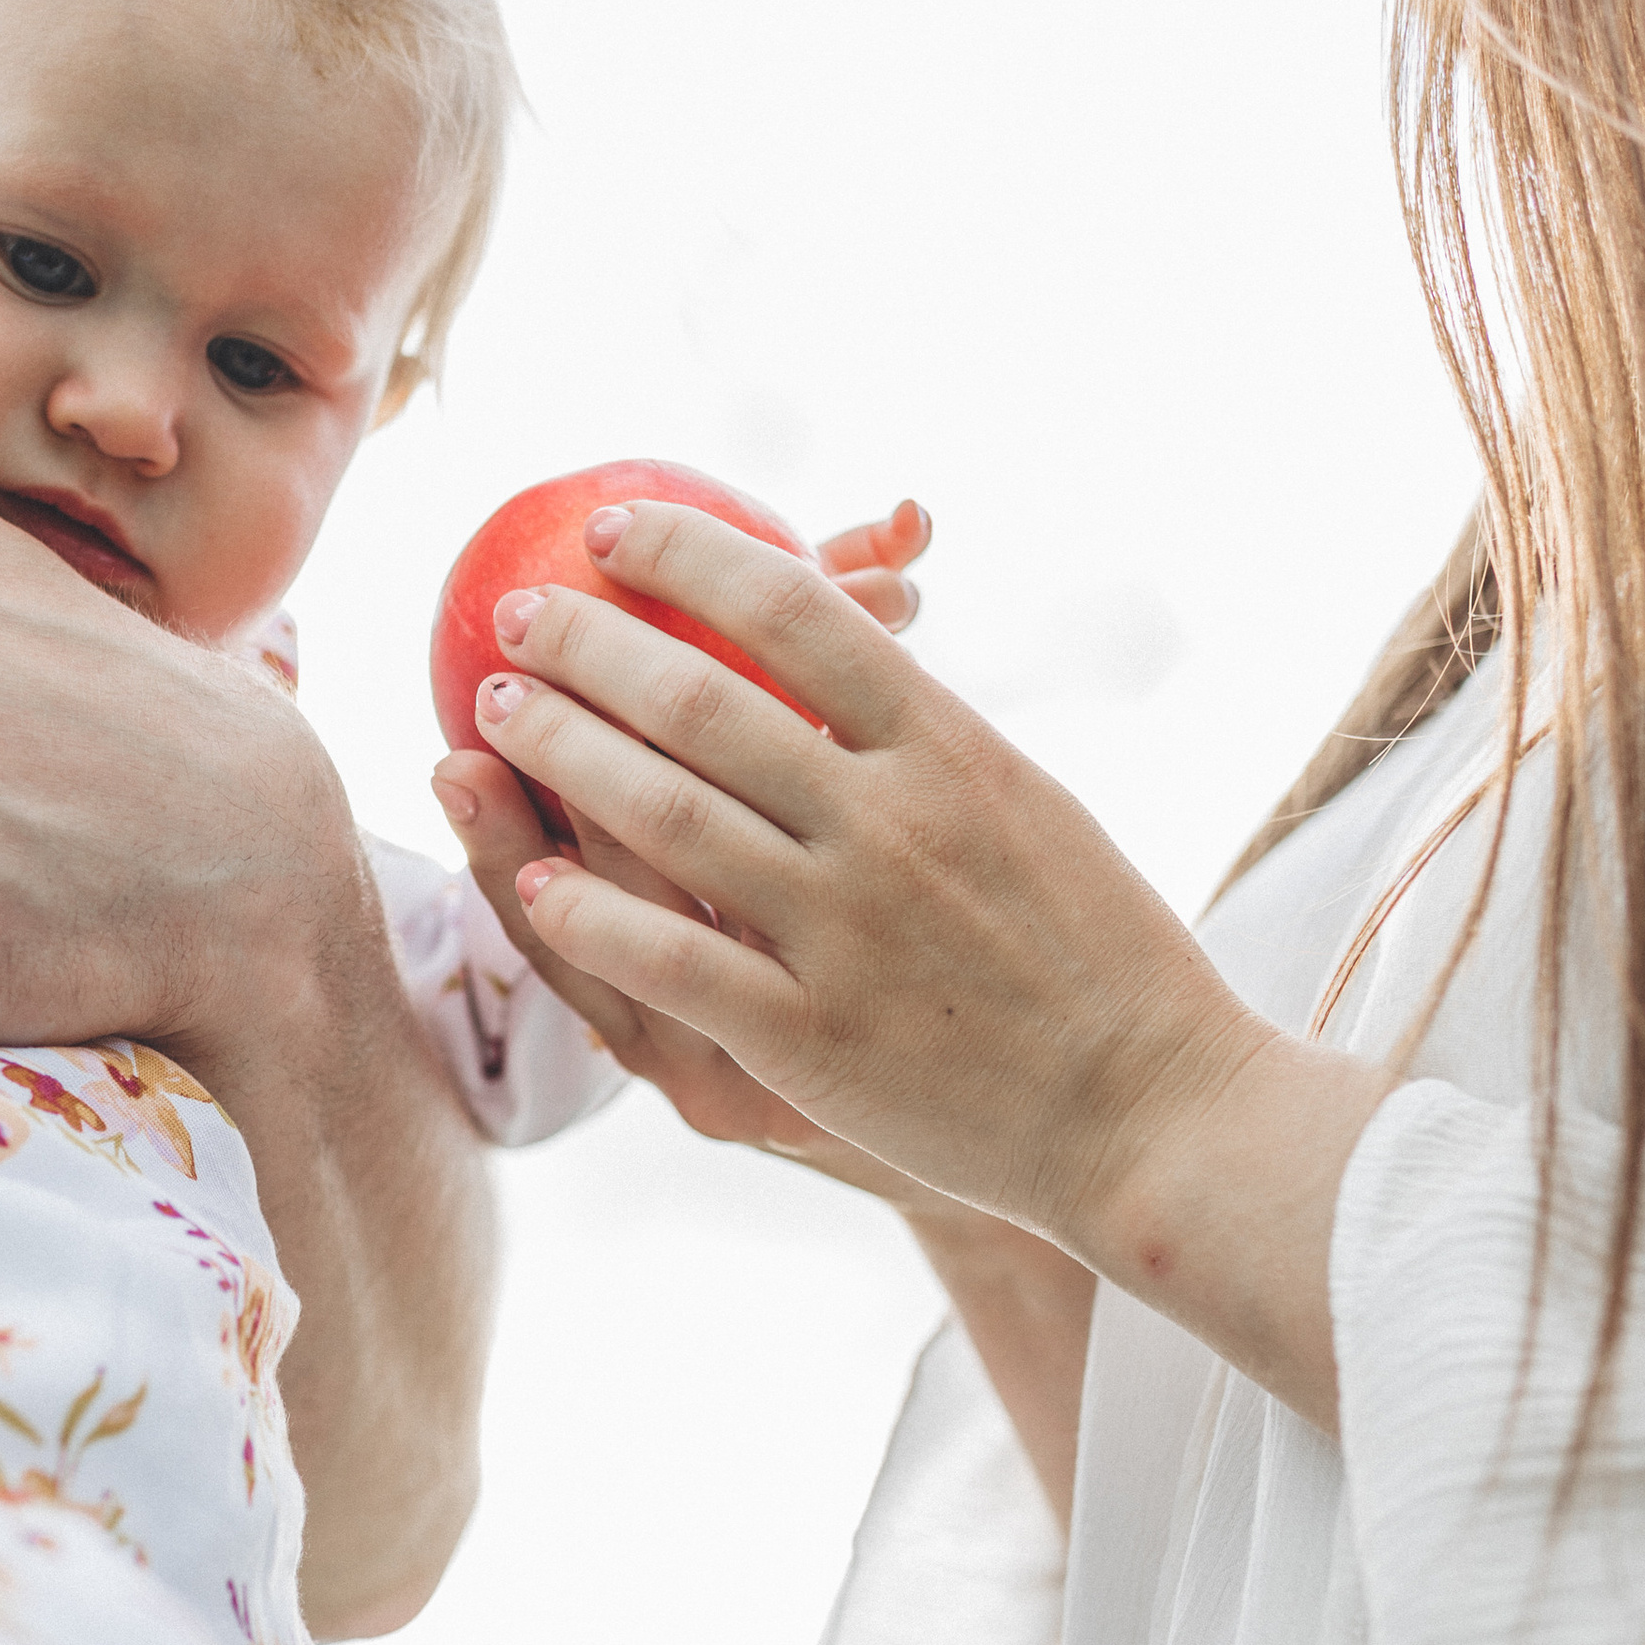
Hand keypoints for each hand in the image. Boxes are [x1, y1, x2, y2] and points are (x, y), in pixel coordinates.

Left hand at [473, 497, 1387, 1428]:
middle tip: (513, 616)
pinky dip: (588, 916)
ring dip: (561, 755)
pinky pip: (671, 961)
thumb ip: (921, 738)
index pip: (797, 613)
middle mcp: (890, 824)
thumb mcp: (1024, 806)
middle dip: (588, 647)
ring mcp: (844, 932)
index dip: (688, 558)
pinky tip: (531, 885)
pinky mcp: (808, 1041)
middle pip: (703, 702)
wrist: (1153, 1110)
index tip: (611, 534)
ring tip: (490, 715)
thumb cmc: (1096, 952)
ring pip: (665, 818)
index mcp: (951, 749)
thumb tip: (835, 651)